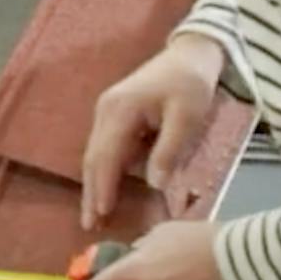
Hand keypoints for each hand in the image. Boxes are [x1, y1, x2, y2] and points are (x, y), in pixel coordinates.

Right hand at [80, 34, 221, 227]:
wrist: (190, 54)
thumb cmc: (191, 83)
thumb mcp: (187, 116)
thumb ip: (169, 150)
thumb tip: (153, 184)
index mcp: (121, 110)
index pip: (106, 156)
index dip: (103, 187)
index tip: (101, 215)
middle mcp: (106, 111)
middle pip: (93, 158)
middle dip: (91, 193)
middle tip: (89, 225)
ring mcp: (108, 112)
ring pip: (96, 154)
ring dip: (95, 184)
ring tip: (95, 215)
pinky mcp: (115, 115)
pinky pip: (105, 148)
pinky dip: (104, 171)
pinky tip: (107, 189)